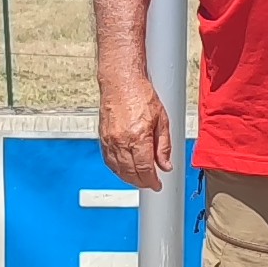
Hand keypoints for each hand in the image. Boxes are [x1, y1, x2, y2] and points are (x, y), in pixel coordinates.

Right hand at [98, 72, 172, 188]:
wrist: (121, 81)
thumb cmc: (141, 95)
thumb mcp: (162, 120)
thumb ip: (164, 146)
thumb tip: (166, 165)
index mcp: (138, 137)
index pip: (144, 170)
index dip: (152, 181)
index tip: (157, 185)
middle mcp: (121, 141)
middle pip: (130, 173)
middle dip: (142, 182)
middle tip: (151, 183)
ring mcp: (109, 140)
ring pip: (118, 170)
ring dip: (129, 178)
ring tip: (140, 178)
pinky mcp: (102, 138)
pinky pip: (109, 161)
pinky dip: (117, 169)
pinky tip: (125, 170)